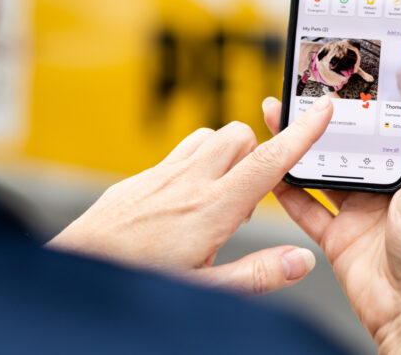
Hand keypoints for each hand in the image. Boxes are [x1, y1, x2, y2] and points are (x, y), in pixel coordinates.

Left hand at [47, 96, 335, 295]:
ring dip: (226, 156)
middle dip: (257, 153)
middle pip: (240, 136)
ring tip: (220, 199)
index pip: (268, 162)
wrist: (79, 271)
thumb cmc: (140, 282)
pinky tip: (186, 200)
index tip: (320, 111)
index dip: (300, 134)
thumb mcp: (207, 290)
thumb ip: (257, 275)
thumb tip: (301, 261)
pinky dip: (196, 163)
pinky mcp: (140, 178)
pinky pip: (179, 152)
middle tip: (250, 197)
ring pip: (210, 137)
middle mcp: (188, 182)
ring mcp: (162, 175)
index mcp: (212, 210)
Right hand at [262, 83, 400, 353]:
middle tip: (305, 92)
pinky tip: (270, 169)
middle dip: (329, 119)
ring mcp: (362, 212)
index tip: (360, 69)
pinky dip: (287, 191)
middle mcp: (390, 189)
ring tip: (279, 119)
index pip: (398, 123)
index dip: (380, 97)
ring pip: (325, 170)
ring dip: (303, 148)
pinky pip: (307, 209)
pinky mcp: (339, 237)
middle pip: (353, 143)